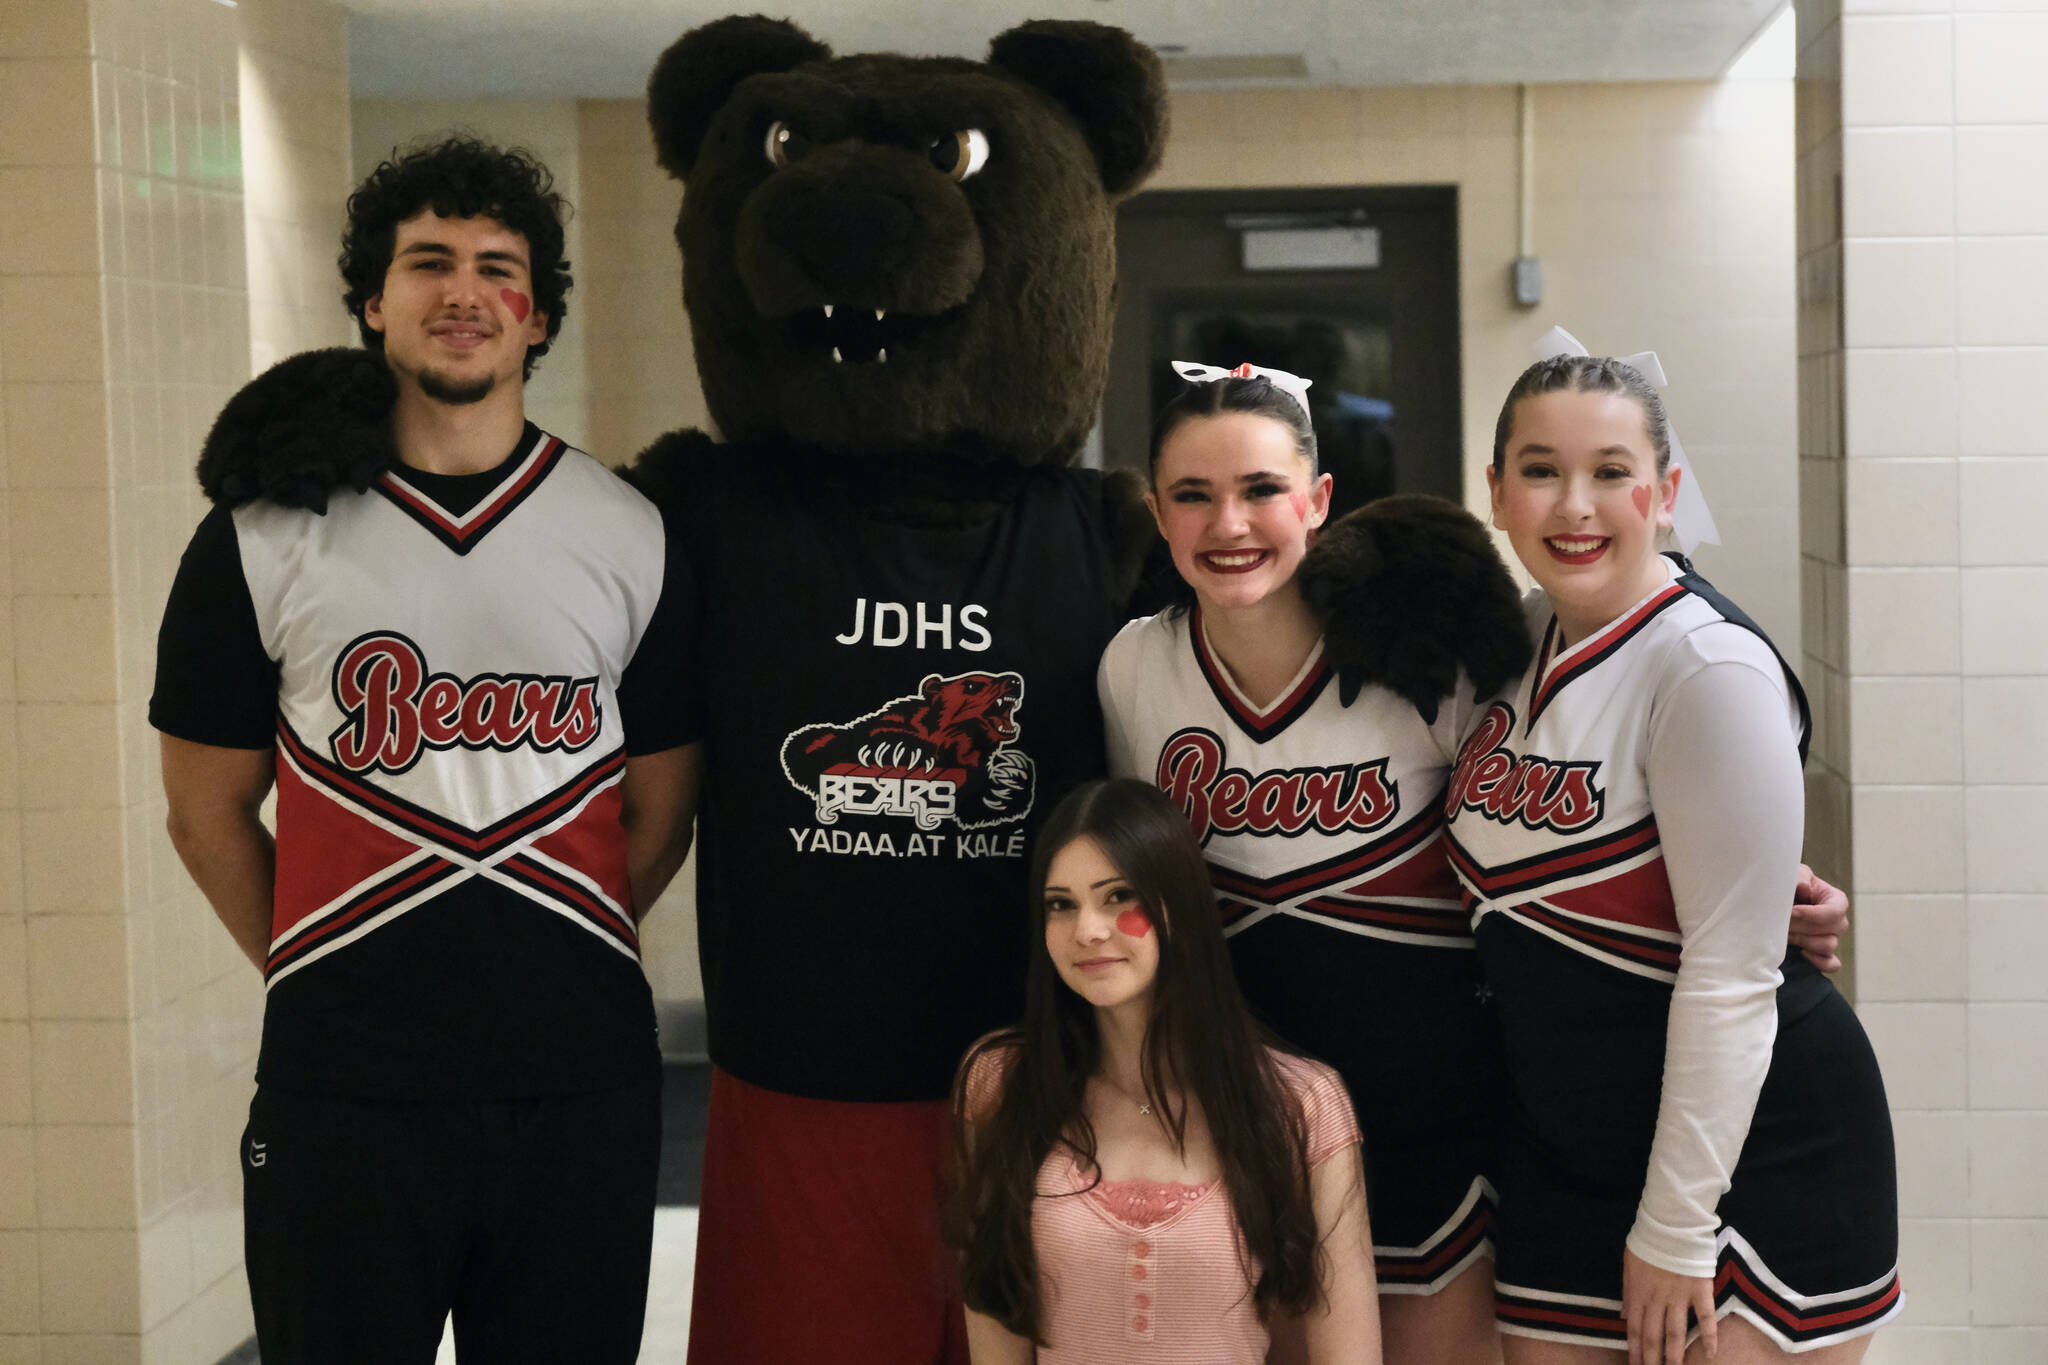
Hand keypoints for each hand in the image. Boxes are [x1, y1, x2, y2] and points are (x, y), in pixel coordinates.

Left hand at [1623, 1247, 1715, 1363]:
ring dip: (1674, 1355)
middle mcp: (1657, 1299)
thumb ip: (1628, 1293)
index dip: (1634, 1350)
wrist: (1671, 1224)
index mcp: (1638, 1293)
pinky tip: (1710, 1353)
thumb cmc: (1648, 1242)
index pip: (1634, 1329)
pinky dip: (1709, 1336)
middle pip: (1653, 1336)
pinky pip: (1706, 1317)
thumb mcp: (1628, 1266)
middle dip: (1652, 1358)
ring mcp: (1679, 1297)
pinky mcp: (1700, 1291)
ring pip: (1676, 1332)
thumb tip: (1623, 1317)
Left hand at [1789, 863, 1847, 973]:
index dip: (1813, 914)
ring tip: (1784, 932)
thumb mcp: (1793, 874)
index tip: (1792, 912)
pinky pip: (1831, 964)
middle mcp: (1837, 921)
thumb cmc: (1788, 885)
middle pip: (1831, 930)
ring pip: (1828, 946)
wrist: (1774, 901)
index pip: (1835, 911)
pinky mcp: (1822, 953)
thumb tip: (1804, 888)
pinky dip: (1819, 962)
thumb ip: (1800, 877)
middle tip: (1781, 922)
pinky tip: (1801, 953)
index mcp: (1835, 900)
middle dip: (1802, 926)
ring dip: (1803, 940)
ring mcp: (1831, 938)